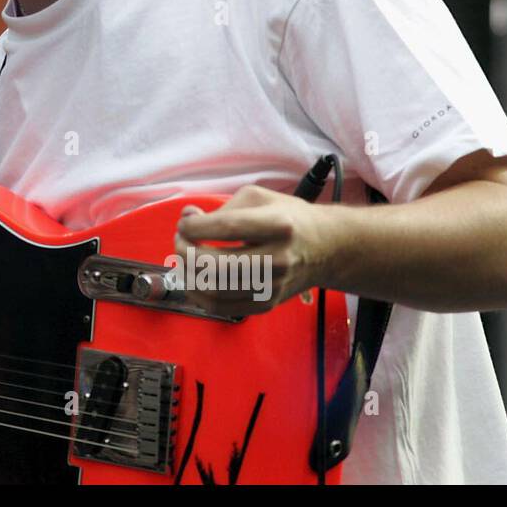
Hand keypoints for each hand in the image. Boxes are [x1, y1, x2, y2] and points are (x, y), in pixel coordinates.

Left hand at [172, 185, 332, 317]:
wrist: (326, 248)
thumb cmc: (286, 218)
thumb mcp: (258, 198)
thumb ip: (220, 207)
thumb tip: (187, 217)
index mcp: (278, 225)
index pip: (225, 228)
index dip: (194, 226)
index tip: (185, 223)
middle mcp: (278, 258)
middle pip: (215, 264)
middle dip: (185, 251)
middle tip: (180, 240)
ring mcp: (273, 285)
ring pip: (214, 290)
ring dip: (187, 274)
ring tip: (184, 258)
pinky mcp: (267, 303)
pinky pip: (221, 308)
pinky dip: (198, 295)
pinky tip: (193, 279)